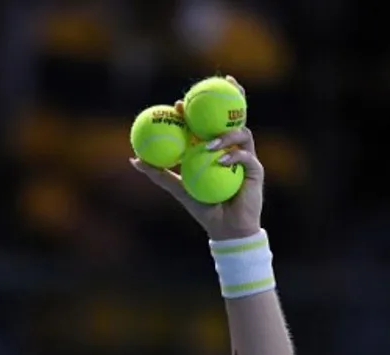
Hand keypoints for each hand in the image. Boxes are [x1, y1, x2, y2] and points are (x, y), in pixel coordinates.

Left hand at [131, 78, 263, 239]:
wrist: (225, 229)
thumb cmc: (203, 208)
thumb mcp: (177, 189)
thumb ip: (158, 174)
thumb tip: (135, 160)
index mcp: (213, 147)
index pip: (205, 121)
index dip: (194, 108)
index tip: (178, 104)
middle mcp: (231, 146)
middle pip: (232, 116)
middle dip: (229, 95)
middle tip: (214, 91)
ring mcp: (244, 155)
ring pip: (241, 133)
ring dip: (224, 135)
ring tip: (208, 144)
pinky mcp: (255, 169)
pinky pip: (245, 156)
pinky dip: (233, 156)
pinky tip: (221, 160)